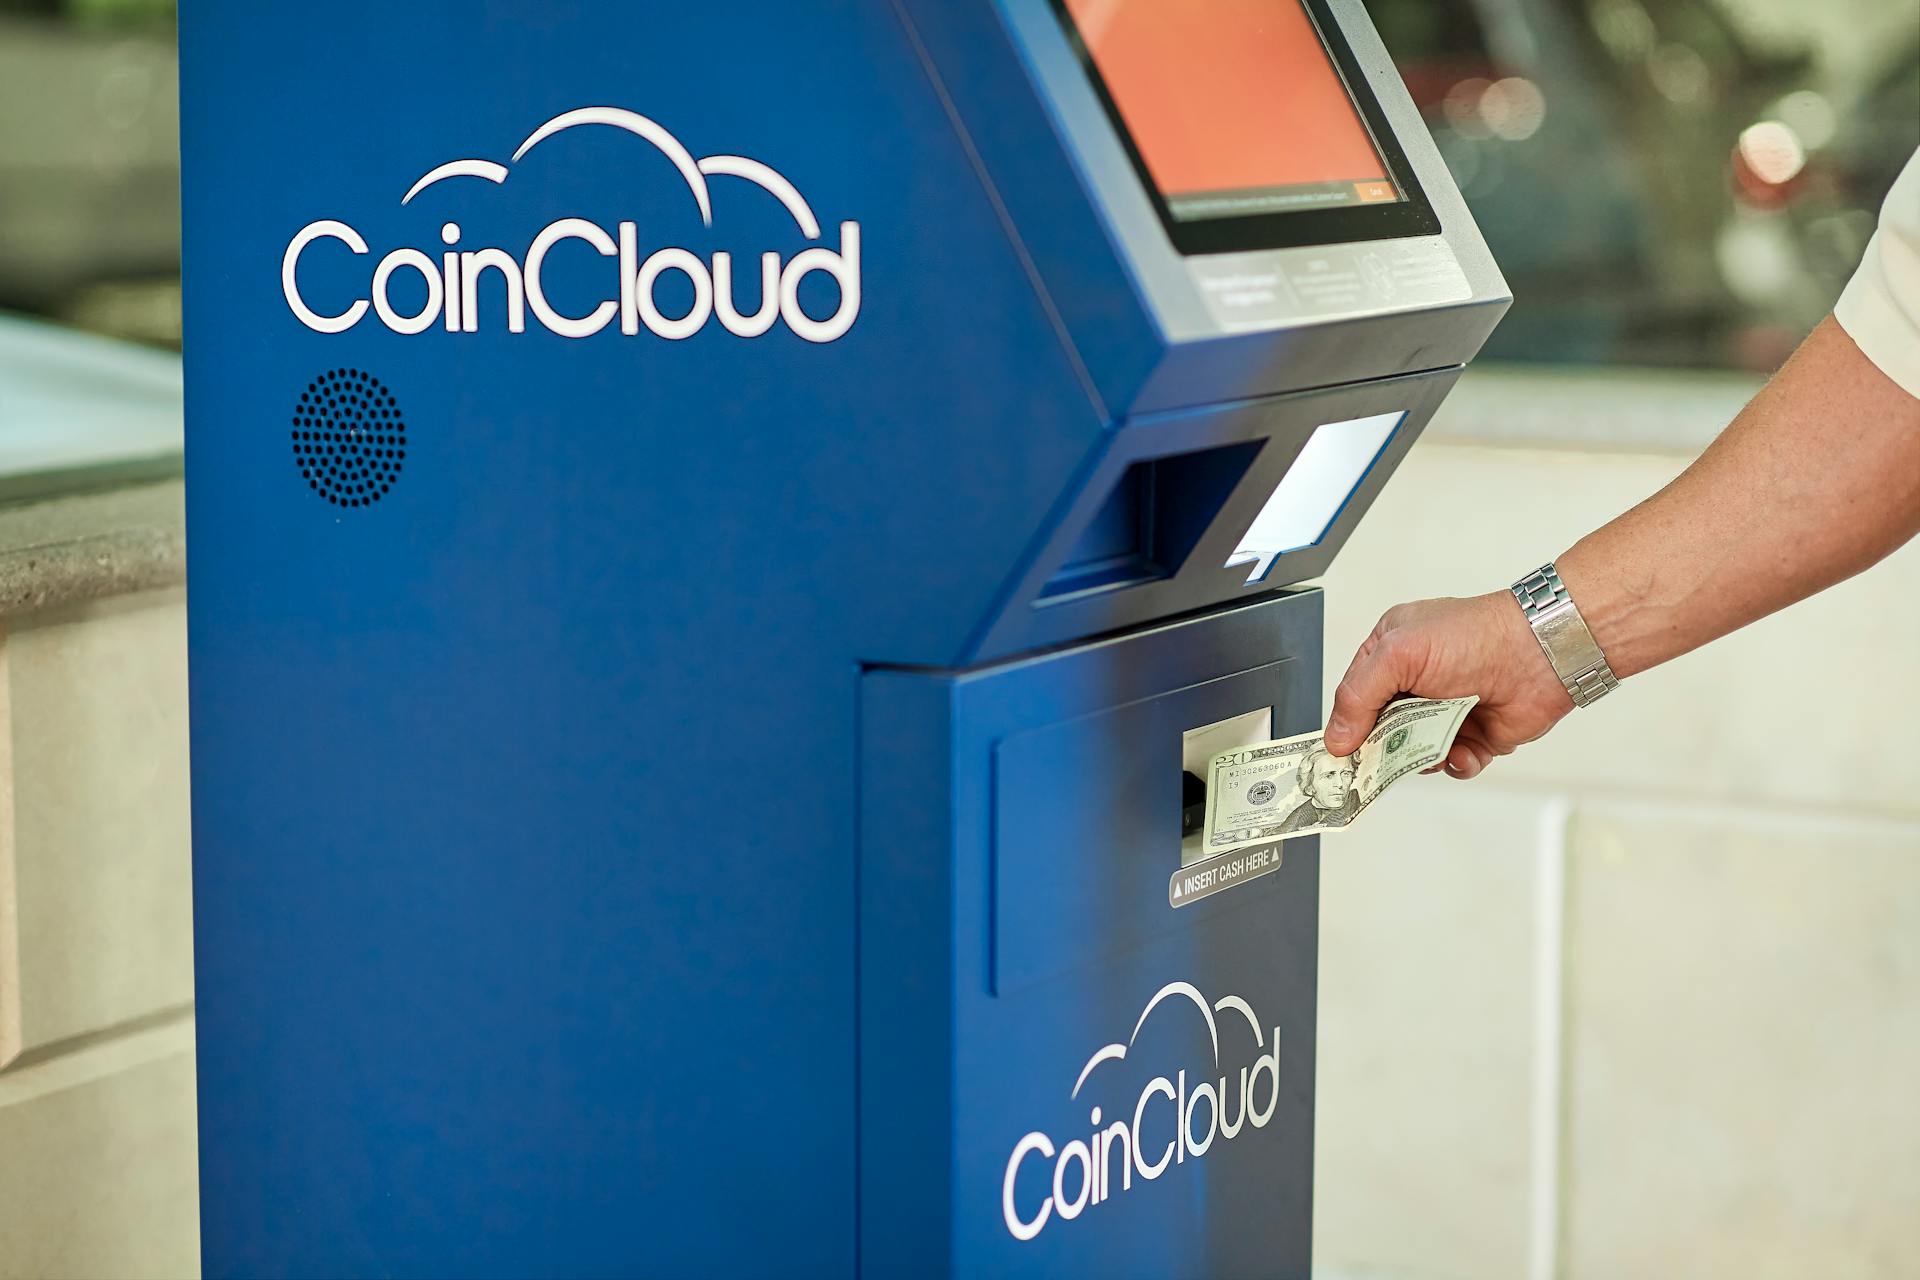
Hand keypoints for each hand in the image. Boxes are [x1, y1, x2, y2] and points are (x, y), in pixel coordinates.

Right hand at [1324, 592, 1572, 778]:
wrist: (1541, 653)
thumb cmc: (1475, 636)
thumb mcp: (1398, 653)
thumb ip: (1358, 696)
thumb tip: (1337, 738)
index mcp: (1392, 650)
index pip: (1355, 694)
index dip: (1346, 722)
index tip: (1339, 752)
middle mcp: (1417, 680)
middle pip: (1381, 728)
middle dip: (1383, 747)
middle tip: (1380, 761)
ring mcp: (1446, 708)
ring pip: (1415, 750)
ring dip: (1422, 756)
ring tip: (1436, 745)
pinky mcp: (1475, 734)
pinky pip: (1453, 762)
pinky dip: (1456, 763)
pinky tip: (1463, 751)